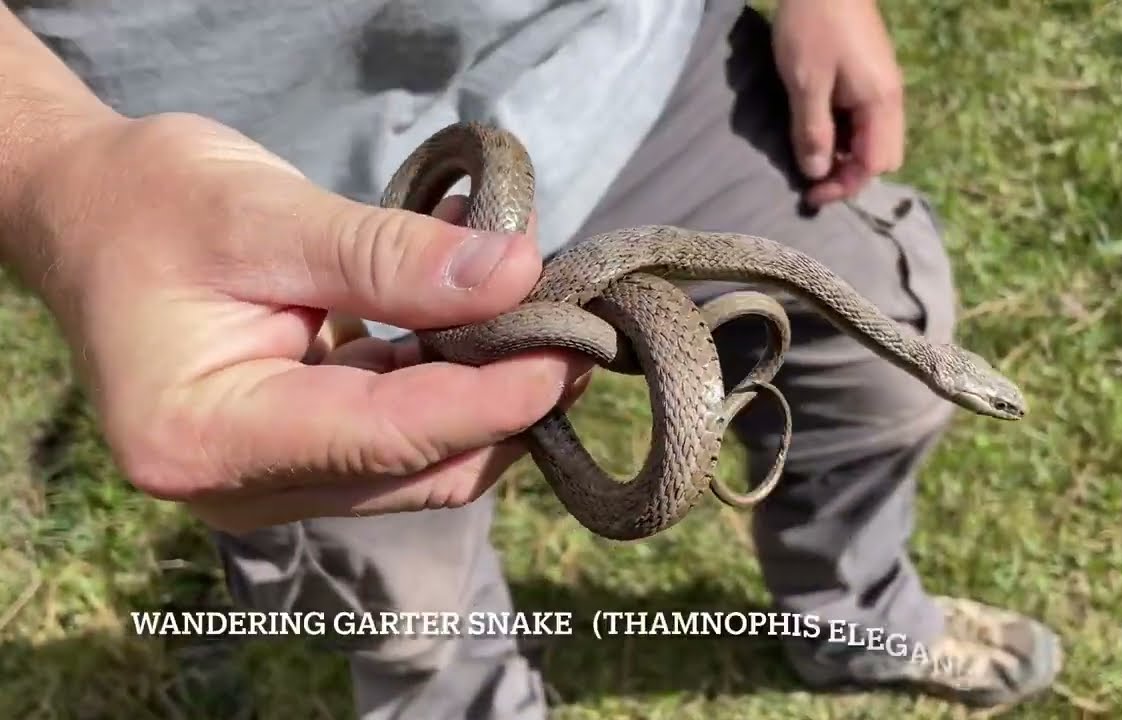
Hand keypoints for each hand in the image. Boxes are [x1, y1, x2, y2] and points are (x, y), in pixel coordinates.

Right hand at [12, 111, 590, 532]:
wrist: (88, 216)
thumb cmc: (148, 204)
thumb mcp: (265, 214)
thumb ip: (389, 255)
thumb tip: (518, 273)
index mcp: (202, 435)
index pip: (385, 436)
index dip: (493, 399)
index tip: (573, 352)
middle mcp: (232, 487)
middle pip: (412, 470)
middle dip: (504, 407)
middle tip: (577, 332)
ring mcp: (263, 483)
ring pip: (415, 466)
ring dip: (487, 400)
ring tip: (547, 324)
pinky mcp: (294, 458)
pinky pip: (395, 442)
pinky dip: (448, 387)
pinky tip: (488, 329)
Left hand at [772, 0, 905, 205]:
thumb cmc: (813, 26)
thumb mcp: (805, 82)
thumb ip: (812, 130)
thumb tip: (815, 173)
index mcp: (880, 103)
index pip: (874, 165)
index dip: (844, 185)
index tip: (810, 194)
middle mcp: (890, 99)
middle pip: (881, 156)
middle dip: (849, 174)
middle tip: (813, 177)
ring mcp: (882, 85)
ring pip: (873, 138)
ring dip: (846, 155)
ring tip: (811, 156)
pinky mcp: (869, 75)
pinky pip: (864, 119)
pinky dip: (844, 134)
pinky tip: (819, 129)